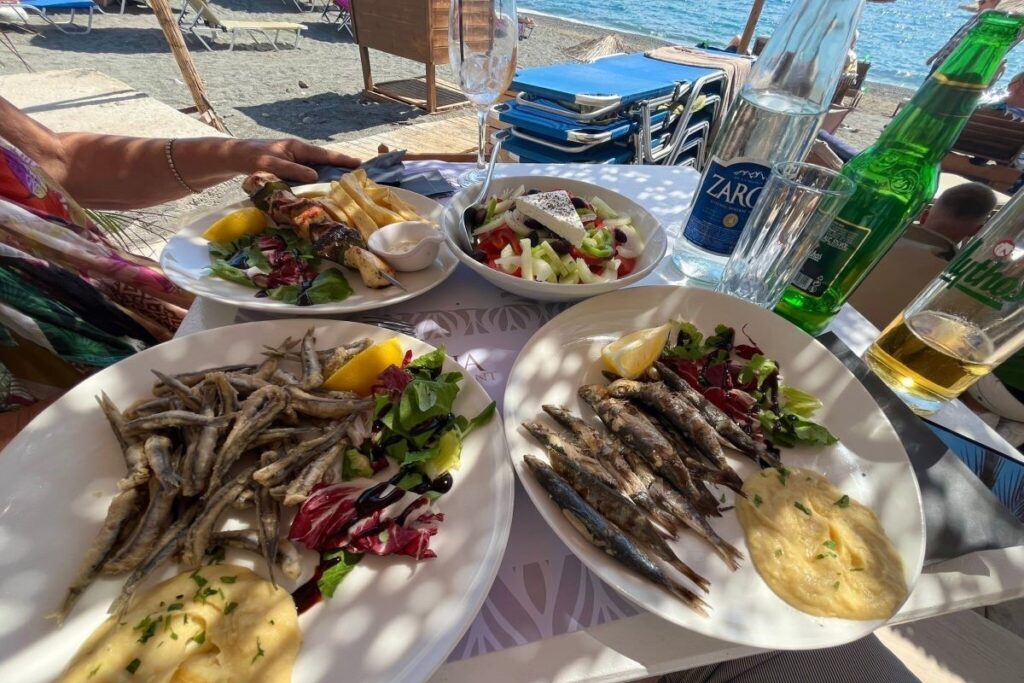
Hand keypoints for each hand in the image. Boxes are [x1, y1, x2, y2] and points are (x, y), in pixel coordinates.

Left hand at [232, 138, 360, 182]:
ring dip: (330, 177)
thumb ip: (293, 170)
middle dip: (341, 168)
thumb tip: (315, 176)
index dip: (342, 160)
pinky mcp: (290, 170)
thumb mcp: (272, 164)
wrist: (235, 157)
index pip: (325, 154)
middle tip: (360, 177)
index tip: (359, 164)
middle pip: (325, 161)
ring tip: (346, 186)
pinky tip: (323, 191)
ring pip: (318, 169)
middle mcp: (299, 153)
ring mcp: (295, 161)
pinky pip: (309, 175)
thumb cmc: (253, 158)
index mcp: (298, 148)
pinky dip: (318, 182)